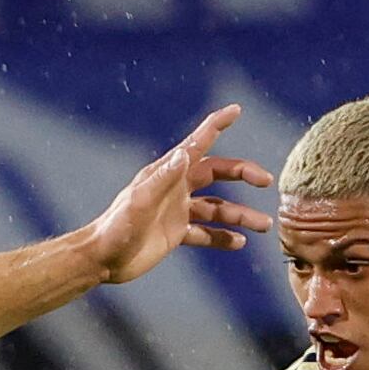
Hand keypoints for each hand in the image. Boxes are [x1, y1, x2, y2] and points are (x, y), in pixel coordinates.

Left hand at [78, 105, 274, 286]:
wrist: (103, 259)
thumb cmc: (117, 228)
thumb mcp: (140, 201)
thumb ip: (163, 178)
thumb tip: (185, 153)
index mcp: (167, 173)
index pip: (197, 144)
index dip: (216, 125)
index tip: (236, 110)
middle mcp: (176, 188)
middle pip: (217, 173)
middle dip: (243, 174)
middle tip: (265, 181)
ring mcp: (178, 211)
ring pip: (218, 208)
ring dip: (241, 215)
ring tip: (264, 225)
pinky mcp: (177, 233)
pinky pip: (207, 233)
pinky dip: (224, 237)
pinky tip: (239, 243)